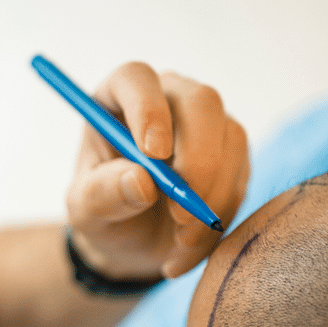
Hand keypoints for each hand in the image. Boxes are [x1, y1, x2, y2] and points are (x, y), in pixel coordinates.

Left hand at [66, 62, 248, 279]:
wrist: (132, 240)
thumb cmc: (102, 212)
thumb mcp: (86, 212)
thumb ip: (104, 194)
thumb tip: (141, 181)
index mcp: (119, 98)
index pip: (137, 79)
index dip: (148, 109)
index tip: (153, 154)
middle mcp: (168, 99)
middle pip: (201, 101)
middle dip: (198, 159)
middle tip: (181, 214)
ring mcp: (207, 124)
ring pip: (231, 140)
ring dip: (212, 198)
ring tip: (179, 243)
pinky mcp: (232, 154)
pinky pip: (240, 177)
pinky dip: (220, 218)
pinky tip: (188, 247)